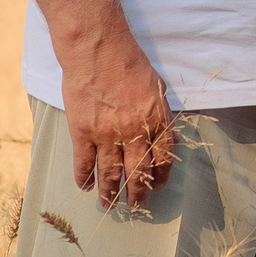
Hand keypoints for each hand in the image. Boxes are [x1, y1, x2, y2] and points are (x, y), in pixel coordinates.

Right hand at [61, 31, 177, 210]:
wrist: (98, 50)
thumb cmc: (130, 64)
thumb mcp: (158, 89)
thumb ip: (164, 117)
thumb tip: (173, 141)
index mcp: (156, 121)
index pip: (164, 158)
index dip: (161, 176)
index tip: (158, 186)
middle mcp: (134, 132)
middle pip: (138, 173)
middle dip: (137, 194)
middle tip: (136, 206)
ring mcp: (107, 134)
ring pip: (110, 174)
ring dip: (110, 194)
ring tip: (109, 205)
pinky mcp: (82, 131)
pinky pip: (84, 162)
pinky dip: (84, 177)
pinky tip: (85, 186)